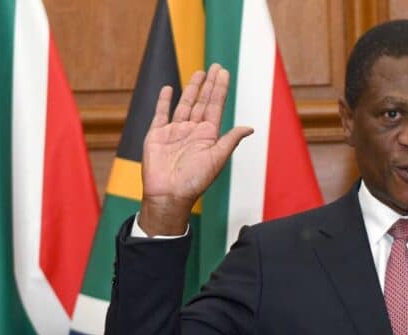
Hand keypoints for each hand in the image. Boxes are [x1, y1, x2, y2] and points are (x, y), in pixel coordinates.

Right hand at [139, 64, 252, 234]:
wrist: (169, 194)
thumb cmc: (195, 181)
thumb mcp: (217, 159)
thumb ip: (230, 140)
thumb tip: (250, 127)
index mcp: (208, 136)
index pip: (215, 106)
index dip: (220, 89)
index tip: (223, 73)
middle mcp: (192, 131)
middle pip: (202, 102)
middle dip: (209, 84)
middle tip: (215, 66)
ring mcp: (175, 132)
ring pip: (185, 105)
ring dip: (192, 89)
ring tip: (199, 73)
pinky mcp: (157, 135)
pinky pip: (161, 114)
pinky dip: (164, 101)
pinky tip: (170, 89)